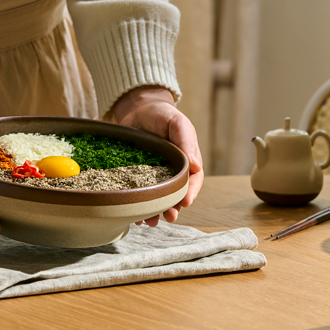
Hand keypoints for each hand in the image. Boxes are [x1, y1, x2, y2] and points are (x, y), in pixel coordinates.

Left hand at [112, 86, 203, 226]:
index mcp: (186, 160)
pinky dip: (137, 205)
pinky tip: (133, 213)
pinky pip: (139, 193)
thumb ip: (186, 142)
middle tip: (168, 217)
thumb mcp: (178, 123)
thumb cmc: (162, 114)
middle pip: (175, 195)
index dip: (191, 193)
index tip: (185, 203)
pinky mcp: (136, 175)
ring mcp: (153, 175)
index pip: (193, 180)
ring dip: (155, 212)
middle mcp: (171, 171)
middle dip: (172, 208)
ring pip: (157, 198)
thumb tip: (196, 166)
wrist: (137, 107)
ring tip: (149, 221)